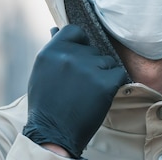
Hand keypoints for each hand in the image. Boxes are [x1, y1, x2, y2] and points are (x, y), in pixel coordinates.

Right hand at [23, 24, 126, 157]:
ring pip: (107, 61)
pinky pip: (119, 73)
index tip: (80, 57)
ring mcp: (88, 68)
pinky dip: (114, 84)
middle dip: (92, 64)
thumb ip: (54, 51)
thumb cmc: (47, 104)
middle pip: (93, 49)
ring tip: (88, 93)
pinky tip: (101, 96)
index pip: (75, 31)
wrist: (54, 134)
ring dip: (103, 74)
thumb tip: (56, 28)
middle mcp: (69, 56)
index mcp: (51, 51)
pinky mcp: (105, 82)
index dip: (81, 43)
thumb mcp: (42, 73)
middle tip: (80, 86)